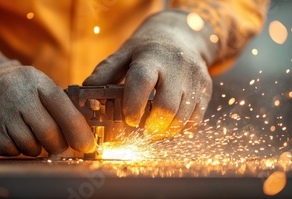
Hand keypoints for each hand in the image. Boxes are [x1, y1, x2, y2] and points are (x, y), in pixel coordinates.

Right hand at [0, 43, 94, 155]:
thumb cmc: (21, 90)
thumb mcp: (40, 87)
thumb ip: (62, 108)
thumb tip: (85, 138)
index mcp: (36, 81)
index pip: (63, 108)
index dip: (78, 131)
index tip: (87, 146)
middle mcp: (15, 93)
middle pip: (47, 132)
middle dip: (58, 145)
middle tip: (58, 147)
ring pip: (28, 145)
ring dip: (35, 148)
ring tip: (29, 135)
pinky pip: (8, 150)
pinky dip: (14, 149)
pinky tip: (10, 135)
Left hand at [83, 11, 215, 139]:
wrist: (182, 35)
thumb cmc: (147, 50)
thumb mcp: (124, 54)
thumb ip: (104, 74)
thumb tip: (85, 96)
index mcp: (152, 57)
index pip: (142, 82)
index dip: (133, 105)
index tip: (128, 119)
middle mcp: (177, 67)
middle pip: (166, 107)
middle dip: (150, 125)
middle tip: (140, 129)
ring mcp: (195, 78)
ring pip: (182, 118)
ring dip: (164, 131)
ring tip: (152, 130)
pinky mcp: (206, 89)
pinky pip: (195, 120)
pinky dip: (180, 129)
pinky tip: (168, 125)